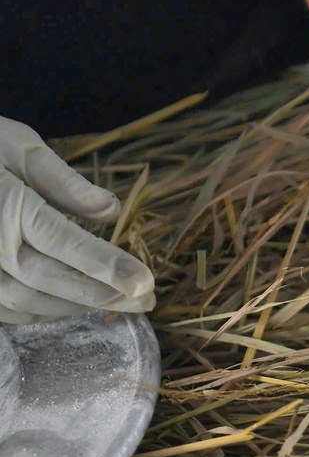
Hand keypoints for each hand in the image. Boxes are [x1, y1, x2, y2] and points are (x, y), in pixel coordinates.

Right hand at [0, 116, 155, 322]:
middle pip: (52, 281)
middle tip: (147, 300)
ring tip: (119, 302)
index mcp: (8, 207)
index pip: (66, 244)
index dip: (108, 267)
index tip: (145, 283)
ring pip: (29, 302)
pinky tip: (70, 304)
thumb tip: (110, 208)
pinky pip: (5, 309)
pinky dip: (40, 311)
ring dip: (76, 306)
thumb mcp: (17, 144)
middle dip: (104, 294)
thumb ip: (62, 180)